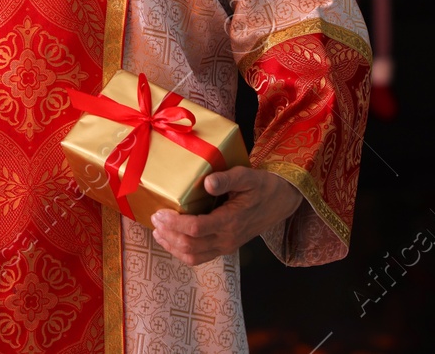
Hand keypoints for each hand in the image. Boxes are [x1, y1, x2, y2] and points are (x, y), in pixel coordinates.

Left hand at [150, 167, 300, 265]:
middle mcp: (227, 238)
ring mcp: (226, 246)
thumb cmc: (262, 186)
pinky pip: (200, 257)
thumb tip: (207, 183)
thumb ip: (227, 179)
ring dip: (173, 246)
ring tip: (158, 232)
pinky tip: (172, 240)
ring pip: (194, 256)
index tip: (159, 212)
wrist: (280, 202)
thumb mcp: (248, 176)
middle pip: (191, 245)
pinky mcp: (225, 247)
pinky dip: (182, 252)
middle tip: (154, 219)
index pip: (197, 228)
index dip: (175, 223)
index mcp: (231, 221)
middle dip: (169, 234)